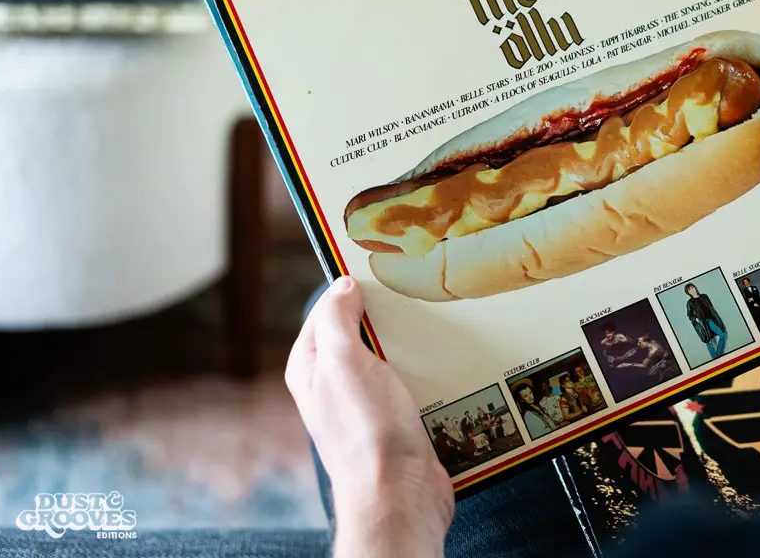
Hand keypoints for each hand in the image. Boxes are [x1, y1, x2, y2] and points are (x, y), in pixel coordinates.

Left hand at [287, 276, 453, 556]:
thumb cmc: (366, 429)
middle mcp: (335, 385)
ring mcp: (367, 403)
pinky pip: (413, 380)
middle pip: (361, 332)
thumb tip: (342, 286)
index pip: (326, 311)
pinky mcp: (398, 419)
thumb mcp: (343, 360)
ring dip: (412, 341)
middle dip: (386, 313)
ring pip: (391, 356)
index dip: (349, 287)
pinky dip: (429, 367)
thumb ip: (337, 319)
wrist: (399, 493)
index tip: (378, 265)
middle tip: (414, 288)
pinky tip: (448, 357)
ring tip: (437, 318)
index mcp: (312, 368)